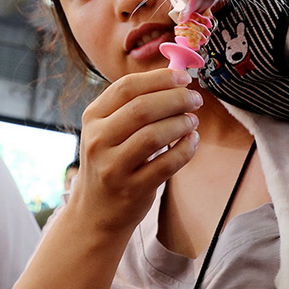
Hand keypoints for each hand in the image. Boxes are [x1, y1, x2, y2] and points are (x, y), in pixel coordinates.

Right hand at [69, 68, 201, 233]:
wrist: (96, 211)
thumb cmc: (110, 162)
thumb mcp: (108, 130)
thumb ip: (134, 105)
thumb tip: (176, 78)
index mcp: (92, 118)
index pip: (126, 87)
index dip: (159, 78)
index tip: (183, 77)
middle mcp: (98, 140)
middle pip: (142, 108)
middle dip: (175, 99)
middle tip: (195, 99)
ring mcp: (113, 166)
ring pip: (154, 135)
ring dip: (181, 123)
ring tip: (192, 121)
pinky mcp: (132, 189)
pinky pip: (167, 164)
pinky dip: (185, 149)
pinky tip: (192, 141)